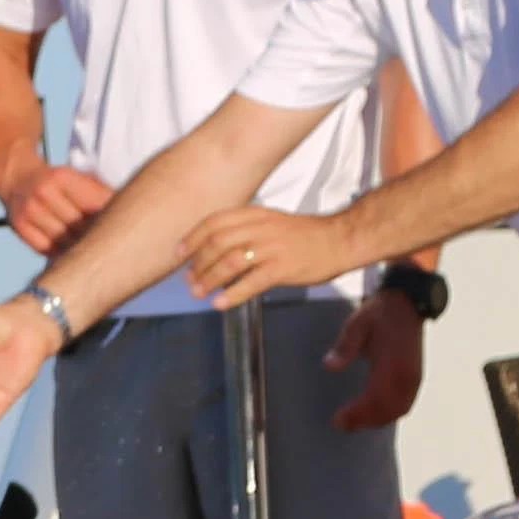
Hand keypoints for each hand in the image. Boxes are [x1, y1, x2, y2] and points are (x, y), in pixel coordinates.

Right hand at [3, 160, 114, 253]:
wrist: (17, 178)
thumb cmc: (59, 180)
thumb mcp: (77, 177)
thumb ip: (98, 194)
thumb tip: (126, 215)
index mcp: (61, 177)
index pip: (95, 205)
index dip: (112, 217)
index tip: (125, 226)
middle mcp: (43, 193)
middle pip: (81, 225)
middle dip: (99, 234)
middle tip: (114, 243)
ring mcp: (29, 212)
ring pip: (66, 241)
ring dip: (83, 247)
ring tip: (97, 251)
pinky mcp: (21, 227)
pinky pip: (49, 249)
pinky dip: (64, 253)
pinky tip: (75, 252)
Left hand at [175, 203, 346, 310]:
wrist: (339, 239)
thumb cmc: (304, 236)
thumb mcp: (271, 223)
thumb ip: (245, 232)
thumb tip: (215, 253)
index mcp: (255, 215)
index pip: (214, 222)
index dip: (192, 238)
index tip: (178, 254)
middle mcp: (261, 228)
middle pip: (217, 242)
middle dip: (198, 264)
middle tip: (190, 280)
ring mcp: (272, 247)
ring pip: (230, 261)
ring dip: (209, 279)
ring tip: (199, 293)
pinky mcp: (283, 267)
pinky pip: (251, 282)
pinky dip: (232, 294)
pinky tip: (220, 303)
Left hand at [326, 285, 425, 430]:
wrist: (408, 302)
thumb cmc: (381, 313)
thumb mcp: (358, 324)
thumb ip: (345, 346)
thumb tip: (329, 366)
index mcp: (392, 364)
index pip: (374, 399)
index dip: (356, 414)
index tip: (338, 420)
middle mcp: (406, 375)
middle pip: (386, 410)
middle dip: (364, 421)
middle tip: (343, 425)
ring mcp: (414, 378)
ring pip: (398, 410)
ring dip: (378, 420)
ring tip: (356, 423)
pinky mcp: (417, 377)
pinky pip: (406, 404)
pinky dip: (391, 414)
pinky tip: (376, 415)